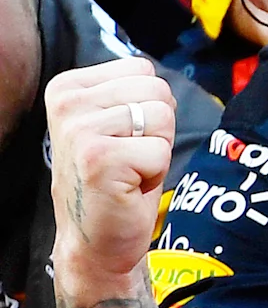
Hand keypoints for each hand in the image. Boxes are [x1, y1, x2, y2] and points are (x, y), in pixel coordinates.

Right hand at [44, 60, 175, 294]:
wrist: (97, 238)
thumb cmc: (117, 181)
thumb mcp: (119, 125)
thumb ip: (133, 94)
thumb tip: (158, 79)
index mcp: (68, 87)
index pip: (142, 69)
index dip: (149, 108)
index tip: (125, 138)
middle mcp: (67, 102)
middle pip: (156, 90)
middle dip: (157, 129)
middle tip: (131, 158)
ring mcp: (79, 129)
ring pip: (161, 117)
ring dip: (156, 151)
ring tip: (129, 171)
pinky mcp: (98, 157)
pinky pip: (161, 149)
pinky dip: (156, 172)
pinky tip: (128, 186)